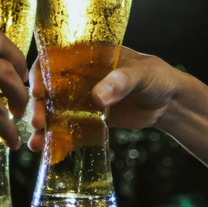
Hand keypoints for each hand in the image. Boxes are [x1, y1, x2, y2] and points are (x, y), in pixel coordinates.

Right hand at [28, 47, 182, 150]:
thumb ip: (121, 81)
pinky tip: (47, 152)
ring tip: (37, 142)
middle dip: (38, 105)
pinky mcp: (88, 119)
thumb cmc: (157, 77)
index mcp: (88, 54)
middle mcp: (79, 75)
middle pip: (48, 87)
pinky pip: (68, 128)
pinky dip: (57, 140)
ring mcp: (81, 98)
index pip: (55, 57)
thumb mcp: (141, 74)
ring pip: (53, 110)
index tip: (38, 91)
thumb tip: (98, 96)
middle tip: (38, 122)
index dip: (41, 73)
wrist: (169, 103)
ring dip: (43, 125)